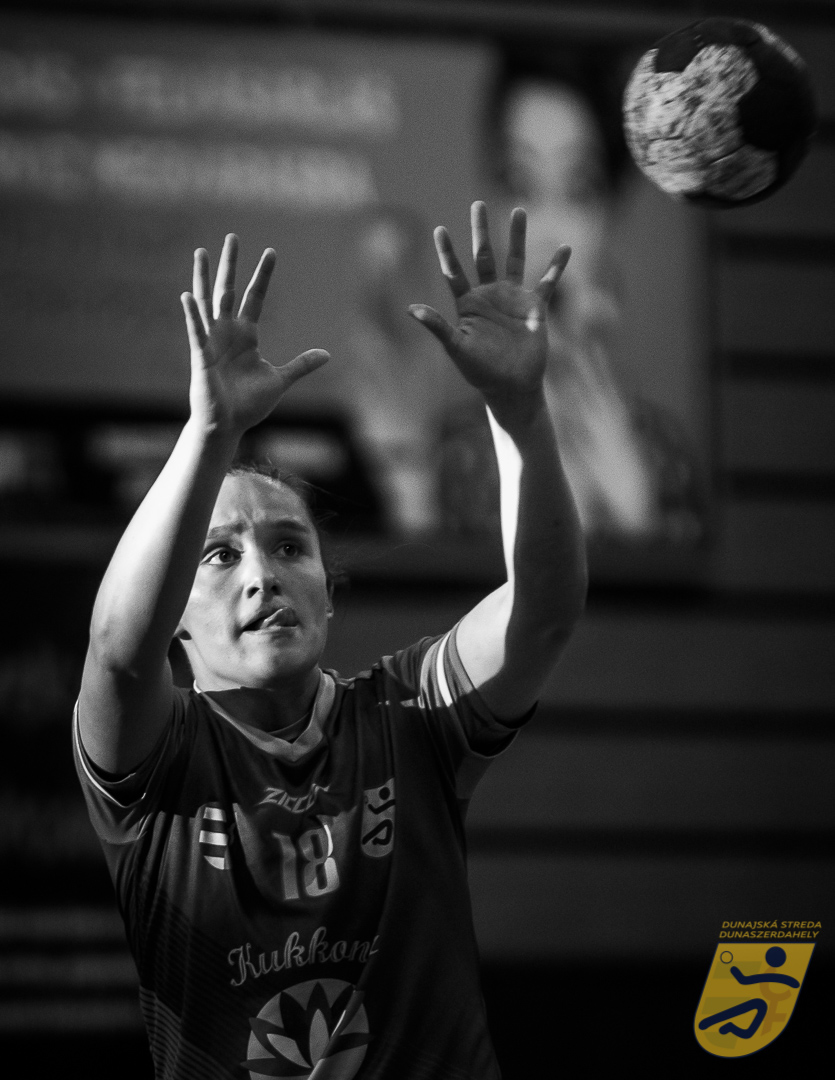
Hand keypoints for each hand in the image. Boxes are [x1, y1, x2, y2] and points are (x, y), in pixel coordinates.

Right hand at [181, 235, 328, 434]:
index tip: (271, 252)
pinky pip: (196, 332)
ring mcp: (212, 342)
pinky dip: (192, 315)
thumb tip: (327, 354)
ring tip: (201, 252)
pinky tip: (186, 295)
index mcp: (246, 335)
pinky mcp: (201, 357)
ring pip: (207, 302)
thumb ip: (301, 364)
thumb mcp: (280, 380)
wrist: (228, 425)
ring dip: (203, 277)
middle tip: (233, 236)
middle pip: (229, 291)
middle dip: (231, 264)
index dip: (263, 276)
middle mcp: (227, 332)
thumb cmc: (248, 404)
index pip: (255, 297)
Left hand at [409, 202, 569, 411]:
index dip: (447, 252)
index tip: (439, 229)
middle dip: (480, 230)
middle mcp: (489, 296)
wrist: (512, 386)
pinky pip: (548, 283)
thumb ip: (437, 327)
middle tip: (477, 204)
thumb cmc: (481, 372)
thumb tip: (411, 310)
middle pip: (484, 256)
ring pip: (515, 260)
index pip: (454, 272)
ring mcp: (512, 299)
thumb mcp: (456, 348)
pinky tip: (565, 248)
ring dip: (517, 237)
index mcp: (468, 304)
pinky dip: (557, 267)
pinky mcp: (535, 307)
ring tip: (518, 211)